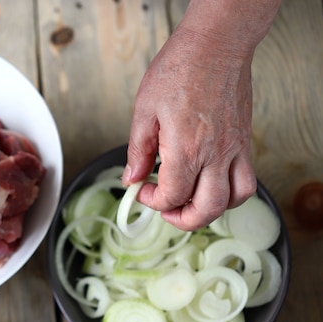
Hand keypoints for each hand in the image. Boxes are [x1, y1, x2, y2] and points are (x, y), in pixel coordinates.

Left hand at [123, 27, 257, 230]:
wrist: (216, 44)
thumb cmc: (180, 68)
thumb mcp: (144, 110)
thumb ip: (138, 150)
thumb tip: (131, 177)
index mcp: (186, 148)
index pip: (172, 195)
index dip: (153, 201)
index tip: (143, 190)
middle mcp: (215, 154)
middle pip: (206, 209)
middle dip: (182, 219)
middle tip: (165, 210)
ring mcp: (234, 149)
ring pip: (233, 199)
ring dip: (210, 210)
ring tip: (190, 202)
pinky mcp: (245, 141)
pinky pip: (247, 180)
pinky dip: (231, 193)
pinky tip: (211, 184)